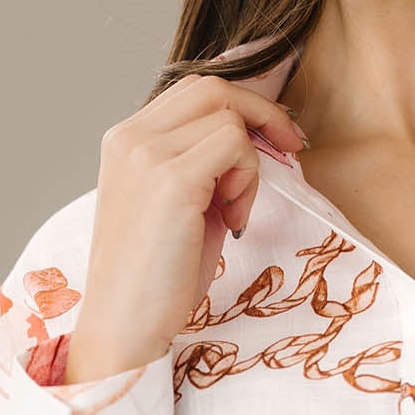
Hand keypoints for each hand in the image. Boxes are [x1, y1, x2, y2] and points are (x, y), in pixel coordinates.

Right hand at [64, 75, 305, 382]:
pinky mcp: (171, 179)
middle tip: (290, 149)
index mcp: (125, 139)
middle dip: (262, 116)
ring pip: (229, 118)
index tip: (277, 138)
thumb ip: (206, 163)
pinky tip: (231, 220)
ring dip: (249, 164)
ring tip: (233, 211)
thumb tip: (260, 136)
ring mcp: (146, 154)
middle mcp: (130, 136)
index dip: (244, 106)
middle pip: (213, 89)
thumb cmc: (156, 276)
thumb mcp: (181, 203)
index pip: (195, 91)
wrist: (125, 325)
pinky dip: (247, 181)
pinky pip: (235, 146)